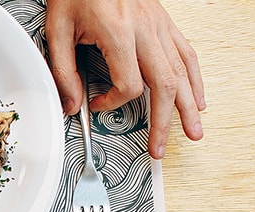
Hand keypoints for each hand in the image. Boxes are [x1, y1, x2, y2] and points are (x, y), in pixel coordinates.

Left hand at [45, 0, 205, 158]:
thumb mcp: (58, 29)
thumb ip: (63, 70)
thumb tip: (70, 104)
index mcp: (120, 32)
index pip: (128, 84)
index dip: (112, 102)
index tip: (96, 104)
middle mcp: (146, 29)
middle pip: (164, 85)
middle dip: (163, 122)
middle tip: (159, 149)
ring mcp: (159, 24)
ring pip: (182, 71)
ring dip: (188, 106)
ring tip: (192, 132)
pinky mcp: (164, 21)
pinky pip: (186, 53)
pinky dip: (194, 79)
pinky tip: (197, 98)